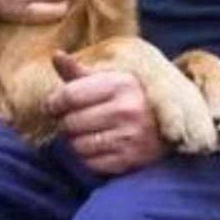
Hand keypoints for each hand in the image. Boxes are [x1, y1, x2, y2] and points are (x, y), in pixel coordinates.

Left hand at [46, 52, 165, 174]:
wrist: (167, 126)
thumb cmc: (129, 99)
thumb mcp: (109, 80)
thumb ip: (79, 71)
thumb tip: (56, 56)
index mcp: (121, 84)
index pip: (69, 95)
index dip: (53, 102)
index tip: (52, 106)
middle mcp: (128, 109)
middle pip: (70, 122)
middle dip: (65, 123)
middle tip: (72, 120)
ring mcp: (131, 137)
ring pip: (77, 145)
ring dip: (74, 141)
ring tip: (85, 133)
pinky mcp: (130, 160)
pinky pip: (90, 163)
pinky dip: (87, 158)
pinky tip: (97, 147)